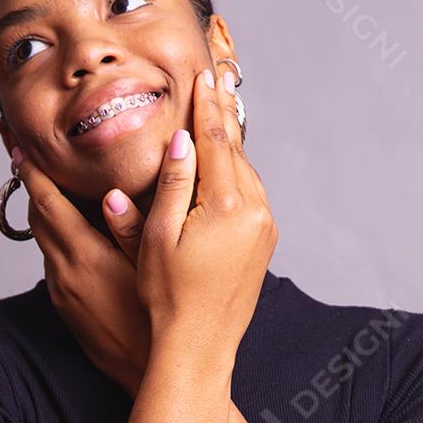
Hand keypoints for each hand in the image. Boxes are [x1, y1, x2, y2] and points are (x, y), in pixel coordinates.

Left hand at [10, 149, 149, 398]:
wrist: (148, 372)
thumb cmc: (158, 321)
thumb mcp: (152, 267)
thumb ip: (132, 227)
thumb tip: (112, 192)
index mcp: (84, 258)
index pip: (44, 203)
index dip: (30, 170)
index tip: (18, 143)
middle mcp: (63, 274)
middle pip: (36, 217)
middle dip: (31, 184)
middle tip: (27, 152)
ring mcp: (61, 292)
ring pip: (44, 240)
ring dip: (44, 212)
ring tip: (50, 184)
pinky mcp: (65, 307)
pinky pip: (54, 261)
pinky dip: (57, 238)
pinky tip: (76, 230)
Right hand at [132, 66, 276, 368]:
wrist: (199, 346)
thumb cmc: (168, 298)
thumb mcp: (157, 237)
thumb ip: (172, 184)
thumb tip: (181, 140)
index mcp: (227, 207)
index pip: (216, 142)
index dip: (206, 108)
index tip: (203, 77)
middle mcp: (255, 213)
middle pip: (236, 152)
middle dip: (222, 117)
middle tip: (216, 79)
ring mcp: (264, 228)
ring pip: (245, 173)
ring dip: (230, 145)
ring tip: (218, 112)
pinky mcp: (265, 243)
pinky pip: (250, 195)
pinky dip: (235, 174)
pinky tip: (224, 164)